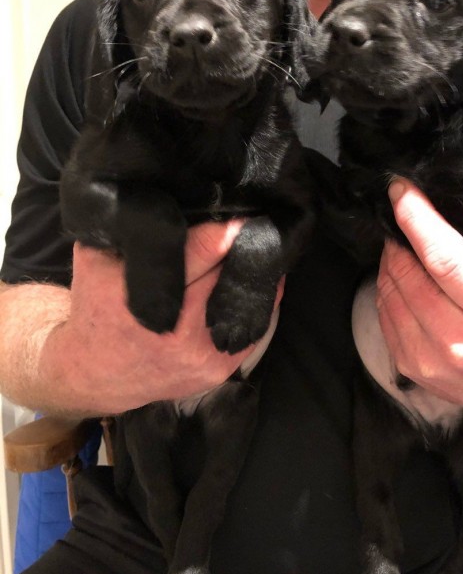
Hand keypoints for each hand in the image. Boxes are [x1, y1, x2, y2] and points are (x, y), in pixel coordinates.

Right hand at [42, 221, 282, 414]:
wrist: (98, 375)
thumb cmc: (97, 309)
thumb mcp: (95, 263)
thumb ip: (126, 232)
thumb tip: (170, 198)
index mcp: (143, 298)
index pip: (201, 253)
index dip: (224, 231)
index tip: (241, 214)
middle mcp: (176, 329)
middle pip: (228, 274)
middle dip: (240, 249)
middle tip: (252, 226)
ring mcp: (202, 353)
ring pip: (245, 299)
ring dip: (250, 273)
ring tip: (254, 250)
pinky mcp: (219, 369)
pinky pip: (251, 326)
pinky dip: (255, 301)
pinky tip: (250, 281)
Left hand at [376, 178, 462, 428]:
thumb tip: (438, 215)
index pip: (445, 258)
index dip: (418, 219)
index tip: (400, 190)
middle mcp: (461, 343)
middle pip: (409, 275)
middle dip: (398, 238)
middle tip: (399, 217)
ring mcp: (430, 360)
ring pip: (390, 293)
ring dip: (389, 262)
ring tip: (400, 246)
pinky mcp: (410, 368)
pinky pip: (383, 314)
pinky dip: (386, 288)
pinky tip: (398, 277)